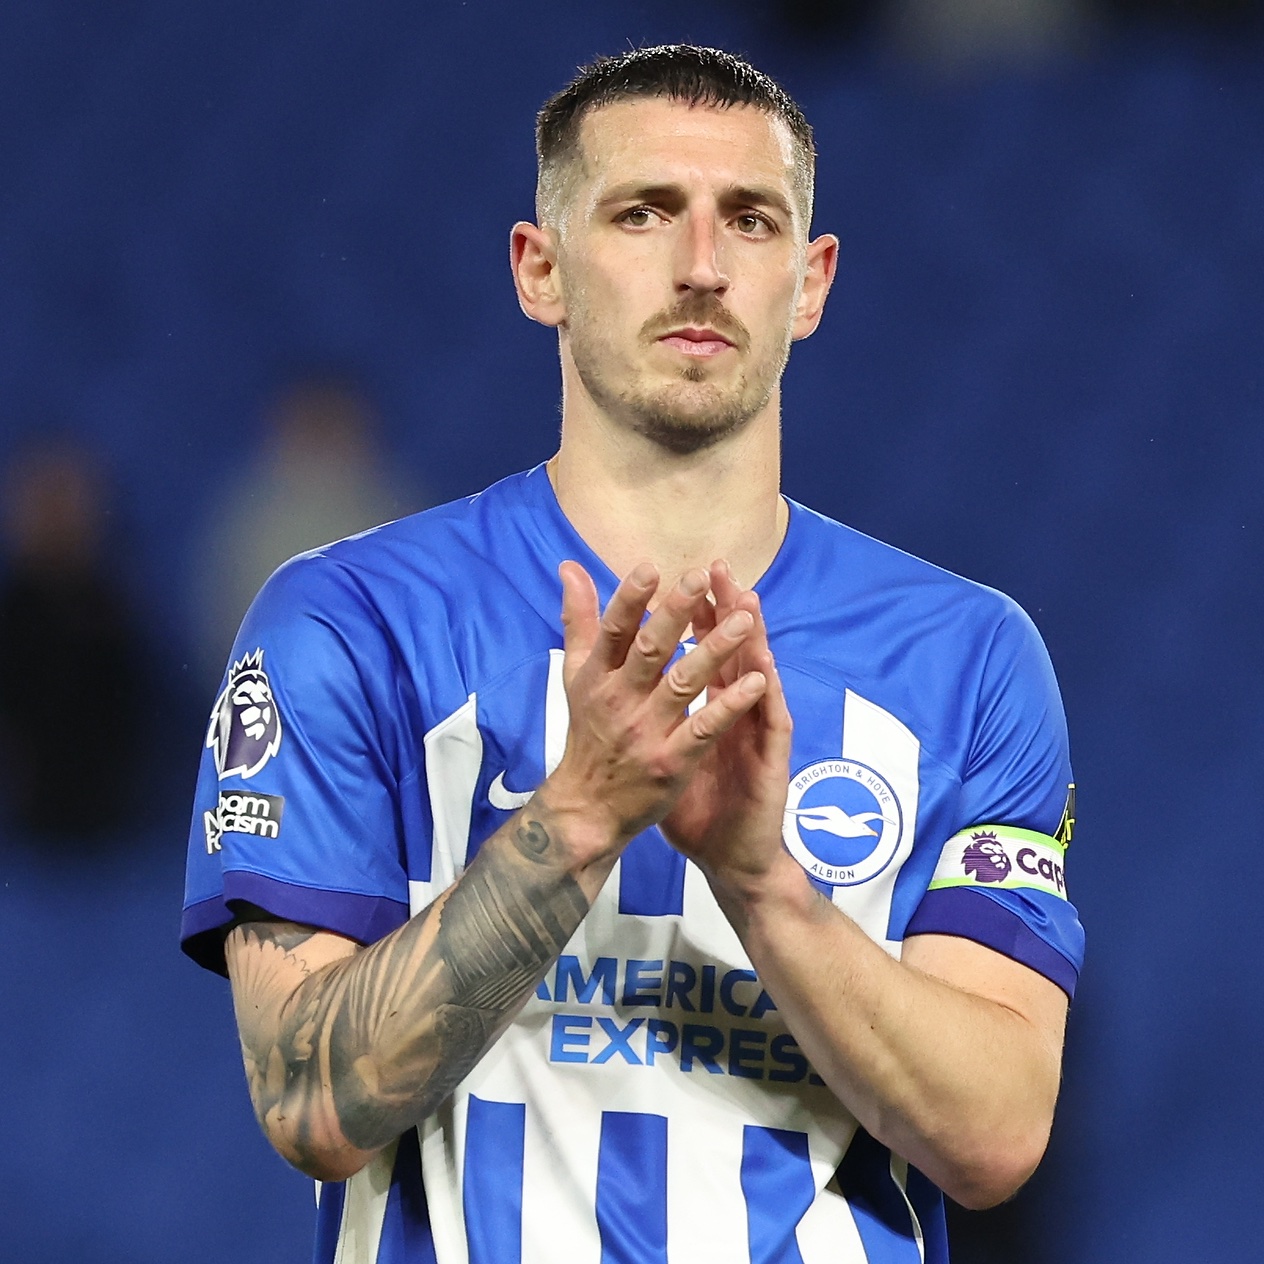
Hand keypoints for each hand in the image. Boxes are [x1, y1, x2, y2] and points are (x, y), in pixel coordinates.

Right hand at [540, 560, 768, 864]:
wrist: (586, 809)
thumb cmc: (588, 733)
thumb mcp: (574, 676)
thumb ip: (578, 620)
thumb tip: (570, 567)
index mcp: (596, 676)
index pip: (613, 631)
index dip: (629, 599)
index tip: (651, 568)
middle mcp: (618, 700)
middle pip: (649, 650)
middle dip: (674, 613)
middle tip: (699, 577)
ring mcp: (646, 732)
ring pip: (683, 684)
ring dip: (715, 650)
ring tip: (743, 621)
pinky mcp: (671, 762)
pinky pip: (705, 729)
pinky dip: (730, 705)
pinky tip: (757, 683)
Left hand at [660, 561, 793, 887]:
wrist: (731, 855)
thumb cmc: (698, 801)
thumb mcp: (662, 750)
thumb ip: (642, 712)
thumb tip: (612, 685)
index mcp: (708, 704)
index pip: (698, 648)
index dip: (687, 614)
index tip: (670, 574)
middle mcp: (735, 709)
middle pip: (731, 650)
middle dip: (722, 610)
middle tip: (715, 569)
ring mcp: (755, 731)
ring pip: (756, 675)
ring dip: (753, 640)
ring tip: (747, 603)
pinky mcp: (770, 759)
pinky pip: (768, 722)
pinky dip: (766, 695)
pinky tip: (763, 672)